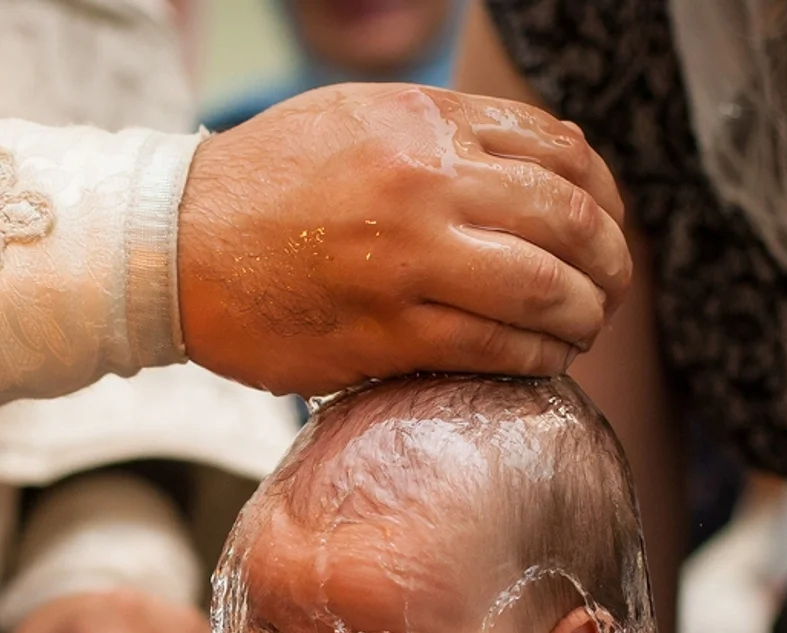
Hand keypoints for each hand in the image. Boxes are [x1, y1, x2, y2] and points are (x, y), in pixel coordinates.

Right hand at [178, 83, 630, 395]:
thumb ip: (450, 134)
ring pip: (544, 290)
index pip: (561, 155)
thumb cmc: (266, 183)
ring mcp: (406, 261)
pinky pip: (495, 347)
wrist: (175, 243)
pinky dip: (536, 357)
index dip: (606, 200)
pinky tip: (541, 358)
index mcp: (424, 126)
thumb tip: (547, 165)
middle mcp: (424, 184)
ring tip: (582, 329)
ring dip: (583, 317)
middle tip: (611, 289)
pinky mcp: (385, 332)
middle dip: (610, 264)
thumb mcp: (360, 119)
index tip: (607, 229)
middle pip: (569, 223)